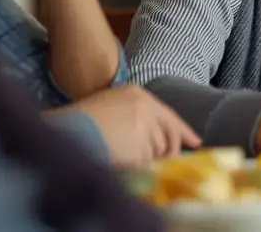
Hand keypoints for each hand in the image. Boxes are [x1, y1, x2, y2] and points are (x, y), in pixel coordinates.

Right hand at [67, 84, 200, 166]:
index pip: (167, 114)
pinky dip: (138, 168)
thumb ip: (135, 118)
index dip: (182, 130)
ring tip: (121, 155)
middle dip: (165, 152)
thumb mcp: (109, 108)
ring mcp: (146, 124)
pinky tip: (122, 161)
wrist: (66, 133)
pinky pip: (148, 163)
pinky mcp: (143, 143)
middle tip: (156, 161)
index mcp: (137, 93)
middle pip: (168, 135)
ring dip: (145, 160)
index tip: (195, 142)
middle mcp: (146, 105)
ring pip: (158, 152)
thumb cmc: (79, 124)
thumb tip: (157, 142)